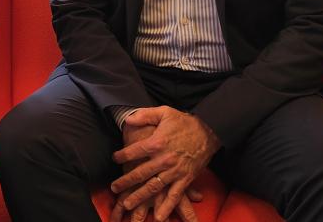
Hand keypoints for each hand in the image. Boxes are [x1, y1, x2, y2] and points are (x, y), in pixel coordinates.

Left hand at [111, 106, 218, 220]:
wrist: (208, 131)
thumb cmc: (184, 122)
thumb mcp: (163, 112)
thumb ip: (144, 115)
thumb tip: (127, 120)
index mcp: (157, 142)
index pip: (134, 151)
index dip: (121, 155)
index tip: (114, 158)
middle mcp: (164, 159)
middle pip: (140, 173)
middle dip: (125, 181)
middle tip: (114, 188)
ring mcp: (175, 171)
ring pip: (154, 187)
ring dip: (140, 196)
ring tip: (127, 204)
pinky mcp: (185, 179)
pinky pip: (175, 195)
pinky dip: (167, 207)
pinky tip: (159, 217)